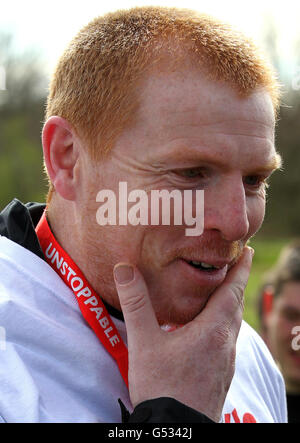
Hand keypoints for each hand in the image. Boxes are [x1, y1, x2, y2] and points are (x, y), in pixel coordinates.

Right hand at [113, 247, 253, 422]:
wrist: (176, 429)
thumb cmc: (162, 386)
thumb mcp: (144, 342)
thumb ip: (136, 303)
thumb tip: (124, 269)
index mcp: (213, 330)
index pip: (232, 291)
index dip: (240, 269)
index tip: (249, 252)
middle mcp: (225, 343)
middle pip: (236, 306)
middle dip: (237, 283)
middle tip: (236, 265)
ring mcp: (226, 361)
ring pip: (234, 325)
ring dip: (231, 304)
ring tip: (224, 292)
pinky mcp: (221, 374)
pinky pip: (228, 340)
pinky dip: (225, 323)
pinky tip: (211, 330)